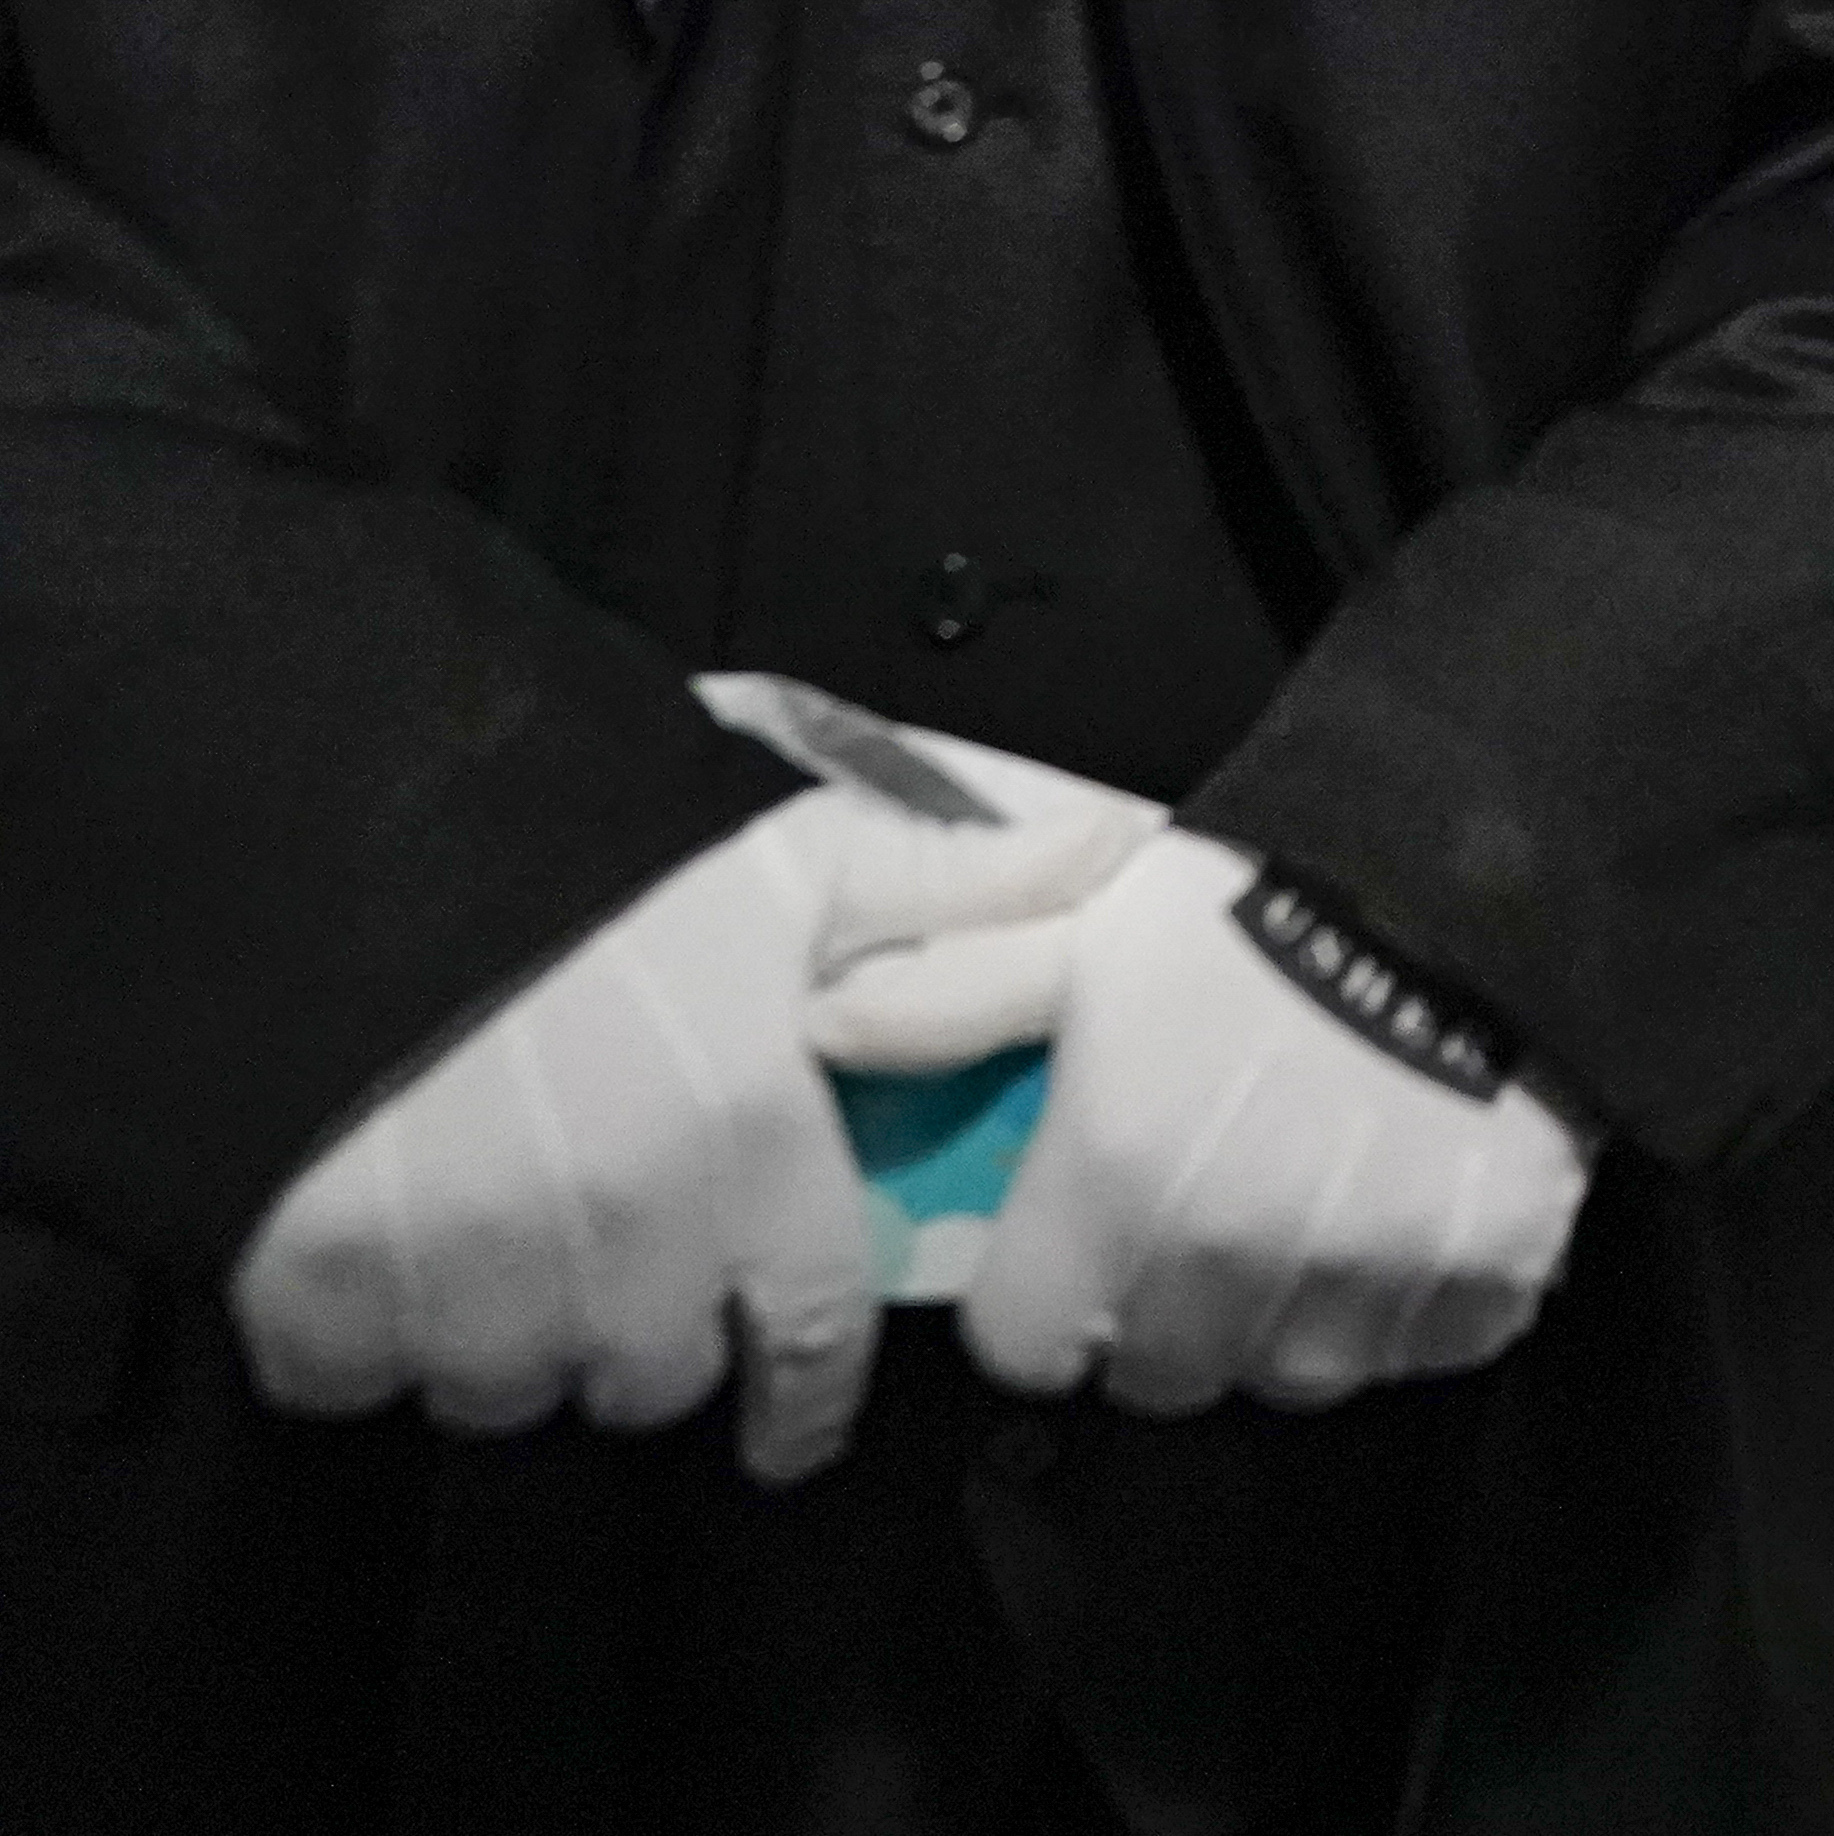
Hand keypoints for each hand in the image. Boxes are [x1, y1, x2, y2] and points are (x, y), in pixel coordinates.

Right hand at [227, 682, 1160, 1482]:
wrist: (338, 822)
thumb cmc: (582, 842)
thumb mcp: (794, 846)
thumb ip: (953, 885)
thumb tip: (1110, 858)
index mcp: (747, 1143)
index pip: (811, 1338)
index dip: (802, 1392)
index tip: (789, 1419)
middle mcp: (621, 1231)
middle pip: (649, 1373)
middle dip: (644, 1330)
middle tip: (614, 1243)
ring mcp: (463, 1269)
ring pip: (508, 1385)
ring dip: (509, 1335)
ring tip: (493, 1227)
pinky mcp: (314, 1279)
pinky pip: (349, 1369)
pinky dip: (360, 1332)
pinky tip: (377, 1242)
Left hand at [823, 829, 1593, 1416]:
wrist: (1486, 866)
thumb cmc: (1262, 900)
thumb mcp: (1092, 928)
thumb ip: (959, 993)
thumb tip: (826, 1025)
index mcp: (1116, 1179)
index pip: (1026, 1346)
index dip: (1046, 1298)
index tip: (1088, 1242)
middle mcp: (1230, 1252)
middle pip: (1162, 1377)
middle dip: (1172, 1315)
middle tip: (1214, 1216)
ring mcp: (1367, 1274)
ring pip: (1298, 1374)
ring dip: (1296, 1317)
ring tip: (1323, 1212)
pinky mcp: (1485, 1272)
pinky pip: (1427, 1348)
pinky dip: (1420, 1302)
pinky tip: (1415, 1211)